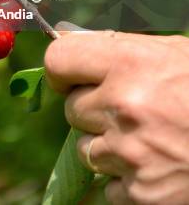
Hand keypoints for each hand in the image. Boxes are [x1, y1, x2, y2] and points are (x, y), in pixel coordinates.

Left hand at [44, 32, 188, 203]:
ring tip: (146, 135)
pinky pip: (109, 186)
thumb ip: (115, 47)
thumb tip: (65, 39)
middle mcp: (123, 106)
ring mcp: (130, 154)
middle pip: (72, 109)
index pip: (58, 62)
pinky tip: (157, 162)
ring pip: (85, 149)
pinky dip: (127, 179)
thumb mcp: (169, 51)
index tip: (69, 76)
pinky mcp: (142, 195)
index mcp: (129, 62)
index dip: (61, 69)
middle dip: (92, 108)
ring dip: (107, 144)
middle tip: (126, 106)